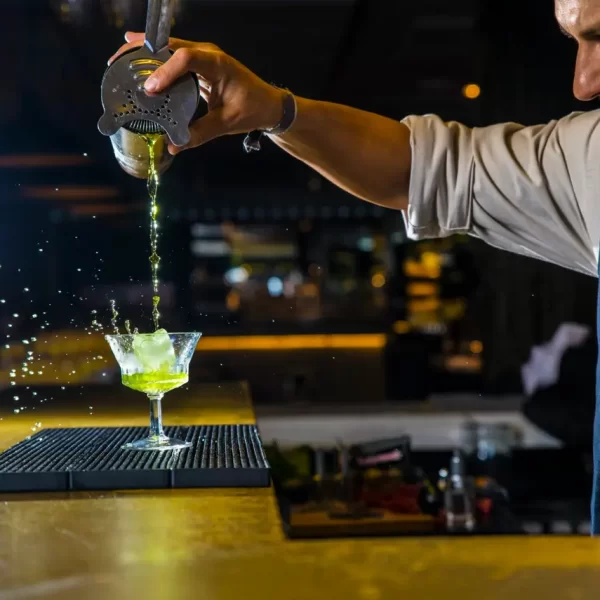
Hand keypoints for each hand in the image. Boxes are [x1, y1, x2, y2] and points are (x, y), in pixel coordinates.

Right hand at [108, 33, 283, 154]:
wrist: (268, 104)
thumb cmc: (253, 109)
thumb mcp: (226, 124)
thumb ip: (199, 134)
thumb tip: (174, 146)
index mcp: (217, 64)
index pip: (185, 59)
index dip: (165, 72)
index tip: (149, 88)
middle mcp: (208, 54)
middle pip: (170, 45)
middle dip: (142, 50)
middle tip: (117, 59)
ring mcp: (203, 56)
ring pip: (169, 48)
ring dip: (145, 52)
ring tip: (120, 58)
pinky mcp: (199, 64)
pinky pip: (173, 58)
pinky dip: (155, 61)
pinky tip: (137, 63)